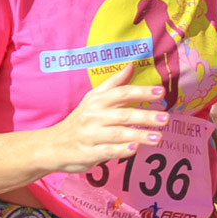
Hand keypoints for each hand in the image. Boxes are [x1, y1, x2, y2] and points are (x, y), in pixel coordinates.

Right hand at [49, 63, 170, 173]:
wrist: (51, 145)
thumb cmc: (79, 120)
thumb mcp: (93, 99)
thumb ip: (114, 83)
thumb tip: (131, 65)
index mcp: (97, 101)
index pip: (122, 93)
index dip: (141, 92)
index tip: (161, 92)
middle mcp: (94, 116)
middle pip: (123, 114)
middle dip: (145, 116)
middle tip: (165, 118)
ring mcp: (91, 135)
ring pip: (118, 133)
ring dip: (138, 135)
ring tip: (158, 138)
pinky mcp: (88, 153)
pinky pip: (107, 151)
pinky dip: (121, 150)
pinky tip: (135, 149)